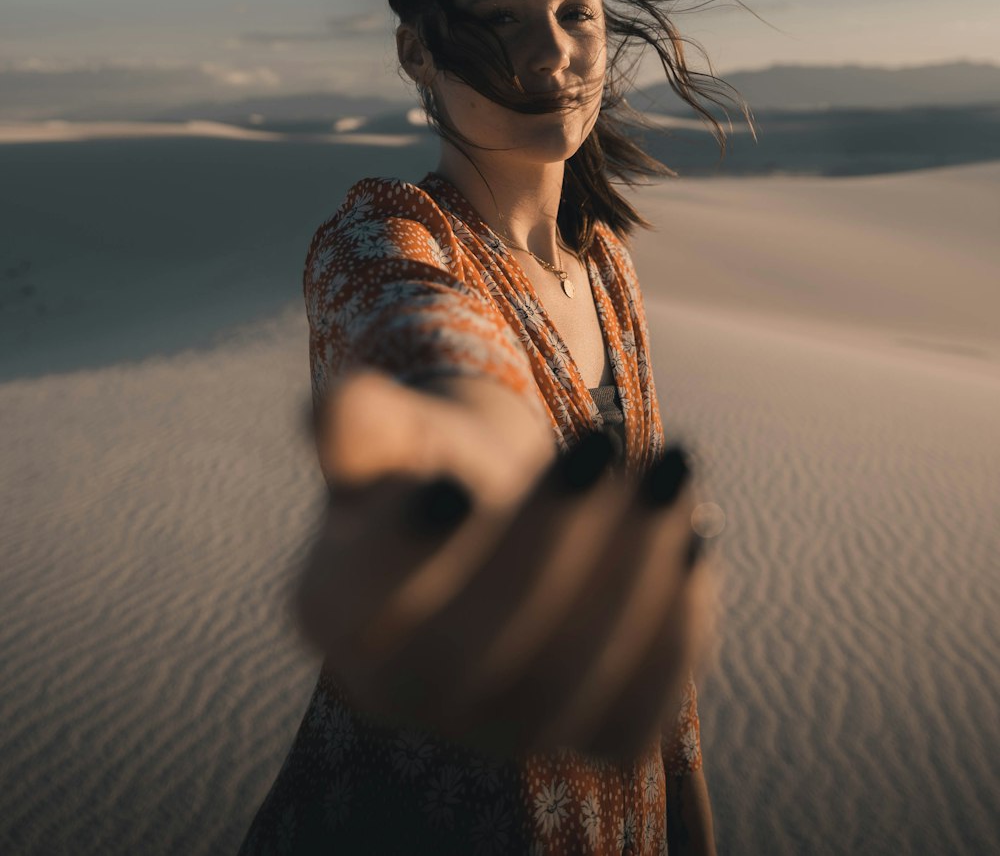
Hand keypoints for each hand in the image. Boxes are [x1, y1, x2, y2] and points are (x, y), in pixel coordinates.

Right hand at [295, 369, 715, 762]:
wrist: (504, 505)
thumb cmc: (436, 459)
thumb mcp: (394, 427)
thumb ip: (362, 418)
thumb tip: (331, 408)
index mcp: (335, 607)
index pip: (356, 608)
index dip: (405, 560)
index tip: (456, 485)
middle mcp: (404, 692)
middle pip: (469, 658)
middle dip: (544, 549)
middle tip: (594, 446)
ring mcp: (496, 727)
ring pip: (566, 692)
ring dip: (632, 577)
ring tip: (670, 469)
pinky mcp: (586, 736)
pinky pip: (635, 719)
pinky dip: (675, 632)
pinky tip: (695, 537)